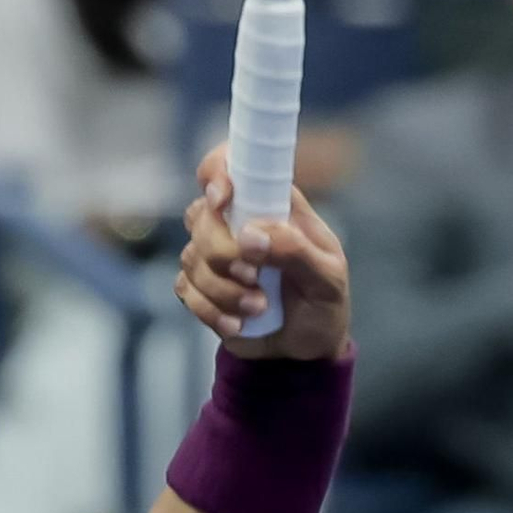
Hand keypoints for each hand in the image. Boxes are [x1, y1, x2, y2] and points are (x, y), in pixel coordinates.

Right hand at [178, 145, 350, 362]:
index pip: (233, 164)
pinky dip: (210, 310)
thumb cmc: (324, 302)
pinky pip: (185, 288)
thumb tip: (251, 234)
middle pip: (201, 215)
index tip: (224, 197)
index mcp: (273, 205)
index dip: (218, 170)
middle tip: (255, 276)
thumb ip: (295, 250)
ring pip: (191, 256)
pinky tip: (238, 324)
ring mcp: (216, 254)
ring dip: (223, 288)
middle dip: (223, 252)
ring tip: (259, 307)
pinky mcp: (202, 287)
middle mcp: (238, 222)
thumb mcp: (327, 278)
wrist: (309, 348)